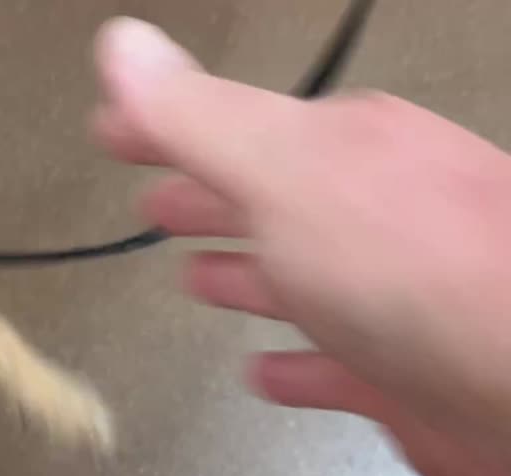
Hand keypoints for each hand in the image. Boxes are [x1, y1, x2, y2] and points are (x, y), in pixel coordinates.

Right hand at [91, 18, 510, 475]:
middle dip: (206, 196)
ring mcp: (390, 298)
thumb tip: (126, 48)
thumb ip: (199, 117)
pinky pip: (331, 364)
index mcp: (341, 153)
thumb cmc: (413, 271)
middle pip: (270, 199)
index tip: (114, 133)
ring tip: (194, 275)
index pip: (230, 125)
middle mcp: (371, 217)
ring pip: (301, 276)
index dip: (163, 127)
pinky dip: (291, 364)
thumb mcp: (283, 169)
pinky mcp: (401, 376)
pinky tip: (262, 371)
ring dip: (246, 273)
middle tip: (153, 198)